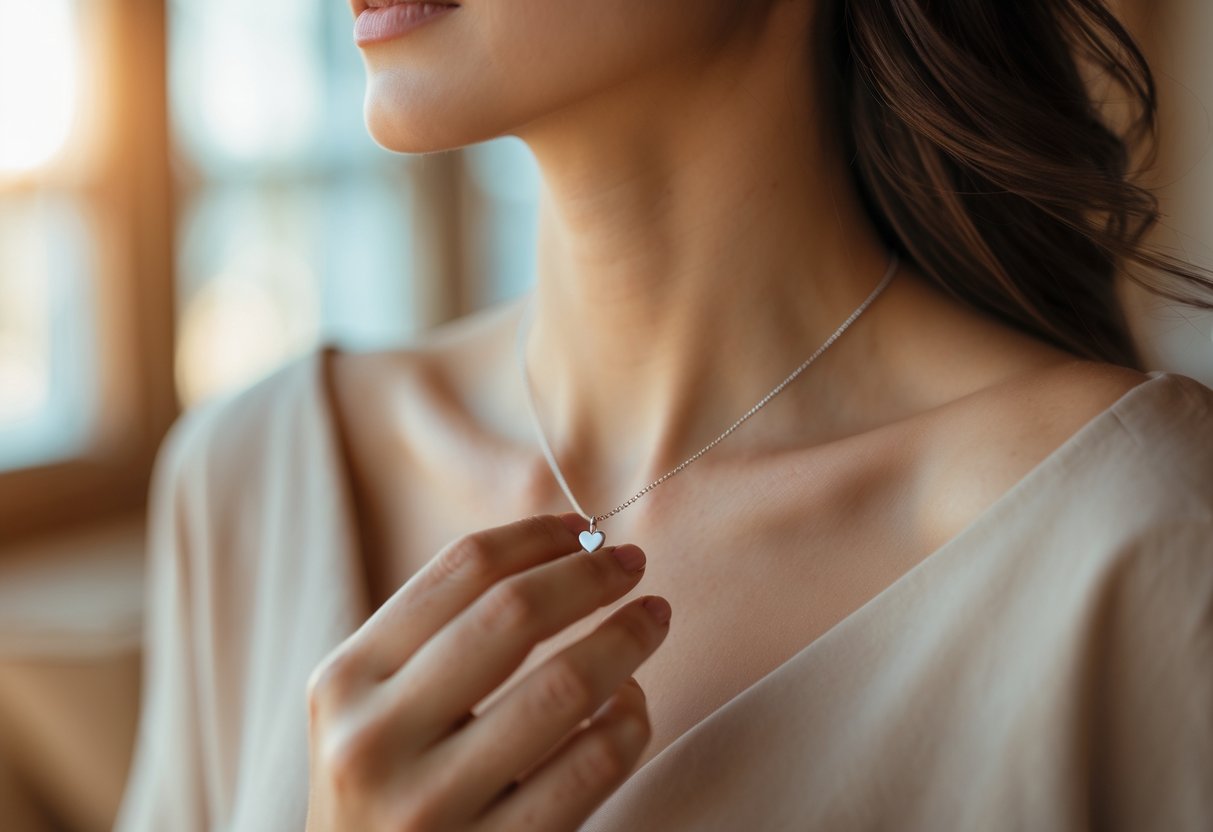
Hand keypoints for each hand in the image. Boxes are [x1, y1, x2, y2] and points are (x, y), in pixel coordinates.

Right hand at [304, 512, 671, 830]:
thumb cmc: (384, 789)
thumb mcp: (371, 708)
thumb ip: (440, 637)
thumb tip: (563, 549)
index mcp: (345, 681)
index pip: (460, 571)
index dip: (536, 537)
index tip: (583, 528)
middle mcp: (376, 739)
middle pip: (512, 614)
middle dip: (589, 576)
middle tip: (632, 564)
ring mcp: (432, 806)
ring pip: (563, 687)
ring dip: (626, 638)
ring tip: (652, 619)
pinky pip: (592, 766)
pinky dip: (630, 721)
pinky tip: (632, 705)